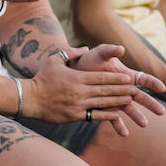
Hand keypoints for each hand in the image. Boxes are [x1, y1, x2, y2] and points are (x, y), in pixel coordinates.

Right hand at [21, 46, 143, 125]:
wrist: (29, 99)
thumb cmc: (41, 78)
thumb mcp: (54, 60)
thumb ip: (71, 54)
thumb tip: (84, 49)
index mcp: (77, 77)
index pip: (101, 77)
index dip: (116, 78)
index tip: (128, 78)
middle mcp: (80, 91)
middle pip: (106, 90)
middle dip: (122, 90)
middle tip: (135, 90)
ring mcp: (78, 105)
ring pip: (103, 103)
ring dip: (118, 102)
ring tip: (130, 100)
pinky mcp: (75, 116)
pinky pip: (95, 115)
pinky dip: (107, 115)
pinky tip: (117, 114)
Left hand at [70, 44, 165, 132]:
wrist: (75, 72)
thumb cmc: (90, 60)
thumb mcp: (100, 53)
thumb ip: (110, 50)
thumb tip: (121, 49)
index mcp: (126, 75)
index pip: (143, 79)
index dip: (153, 83)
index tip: (162, 88)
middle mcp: (124, 89)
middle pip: (141, 97)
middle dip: (151, 104)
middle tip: (161, 112)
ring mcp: (115, 100)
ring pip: (129, 109)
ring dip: (137, 116)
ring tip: (144, 124)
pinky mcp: (106, 108)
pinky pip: (113, 119)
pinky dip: (118, 125)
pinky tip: (124, 134)